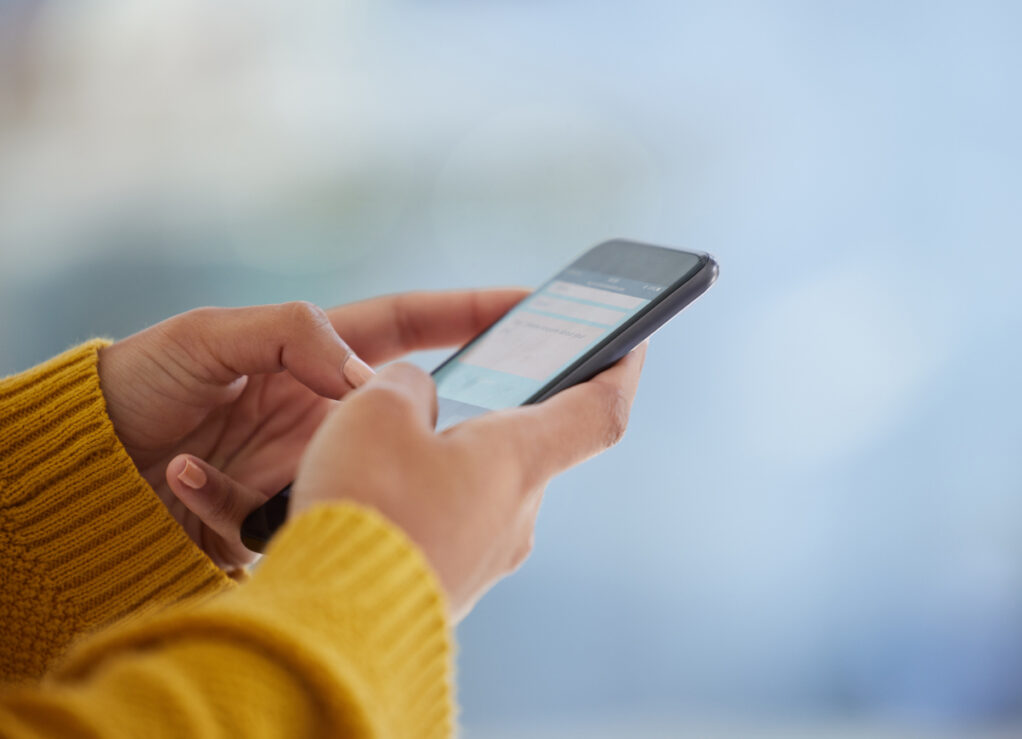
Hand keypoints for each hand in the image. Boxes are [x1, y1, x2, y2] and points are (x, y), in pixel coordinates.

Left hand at [97, 290, 528, 569]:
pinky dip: (238, 505)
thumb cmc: (142, 380)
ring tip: (275, 469)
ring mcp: (311, 462)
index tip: (529, 307)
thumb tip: (367, 378)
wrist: (87, 462)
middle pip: (404, 409)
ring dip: (336, 478)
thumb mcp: (210, 336)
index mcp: (318, 354)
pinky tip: (184, 477)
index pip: (411, 326)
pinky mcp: (284, 513)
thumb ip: (293, 335)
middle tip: (470, 430)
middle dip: (437, 420)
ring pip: (361, 473)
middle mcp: (327, 409)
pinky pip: (293, 516)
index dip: (471, 314)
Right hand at [291, 343, 646, 620]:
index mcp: (518, 460)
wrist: (331, 624)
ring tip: (401, 437)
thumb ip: (406, 384)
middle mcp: (517, 513)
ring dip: (457, 456)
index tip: (632, 342)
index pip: (599, 410)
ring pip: (486, 486)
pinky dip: (434, 495)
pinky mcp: (452, 583)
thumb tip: (415, 397)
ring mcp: (487, 556)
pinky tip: (387, 489)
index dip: (621, 369)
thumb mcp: (375, 411)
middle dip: (503, 412)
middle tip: (478, 376)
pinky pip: (455, 523)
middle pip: (531, 446)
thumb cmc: (365, 510)